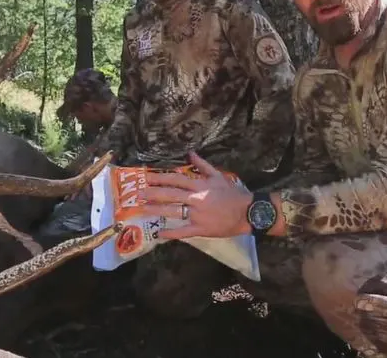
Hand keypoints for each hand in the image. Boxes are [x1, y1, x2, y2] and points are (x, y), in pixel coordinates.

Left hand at [138, 151, 252, 239]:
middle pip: (171, 194)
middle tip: (139, 193)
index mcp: (200, 185)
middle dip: (153, 193)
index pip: (176, 179)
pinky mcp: (201, 229)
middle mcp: (196, 198)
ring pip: (173, 211)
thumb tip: (190, 153)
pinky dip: (171, 233)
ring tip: (143, 208)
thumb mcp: (218, 176)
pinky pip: (183, 231)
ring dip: (157, 210)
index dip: (160, 178)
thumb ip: (202, 165)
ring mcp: (198, 215)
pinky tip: (159, 233)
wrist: (247, 212)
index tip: (147, 177)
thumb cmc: (232, 194)